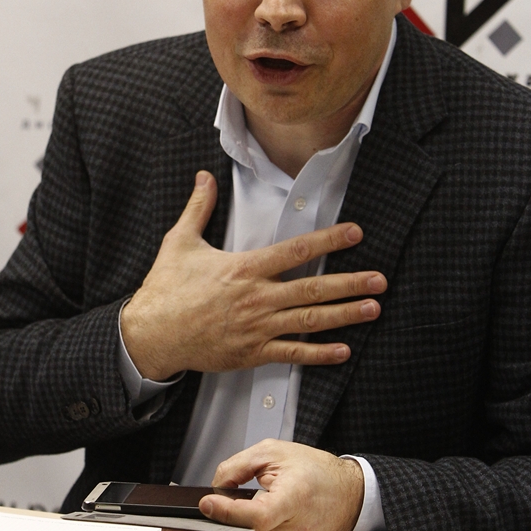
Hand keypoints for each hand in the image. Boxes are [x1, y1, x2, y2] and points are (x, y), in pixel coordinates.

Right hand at [120, 171, 385, 379]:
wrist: (151, 334)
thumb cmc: (166, 288)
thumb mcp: (180, 241)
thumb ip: (199, 208)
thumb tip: (203, 176)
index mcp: (244, 268)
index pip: (295, 250)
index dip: (328, 239)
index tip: (354, 233)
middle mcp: (256, 298)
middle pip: (312, 289)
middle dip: (349, 282)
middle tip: (379, 279)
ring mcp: (257, 328)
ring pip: (309, 321)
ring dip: (344, 315)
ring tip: (372, 309)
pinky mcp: (252, 353)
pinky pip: (292, 354)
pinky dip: (319, 353)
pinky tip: (343, 350)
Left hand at [161, 440, 364, 530]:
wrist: (346, 496)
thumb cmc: (314, 471)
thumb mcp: (273, 451)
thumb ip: (239, 465)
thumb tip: (214, 487)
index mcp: (294, 499)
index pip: (257, 515)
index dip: (228, 512)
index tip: (205, 503)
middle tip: (173, 528)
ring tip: (182, 530)